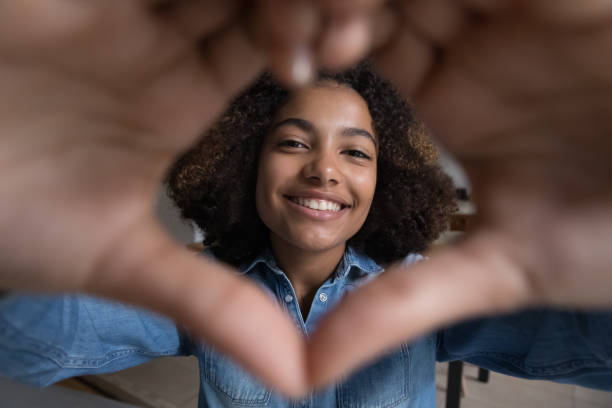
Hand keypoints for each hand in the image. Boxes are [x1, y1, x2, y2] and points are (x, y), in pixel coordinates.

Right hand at [0, 0, 314, 394]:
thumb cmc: (5, 216)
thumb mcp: (118, 259)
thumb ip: (209, 302)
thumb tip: (296, 374)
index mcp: (185, 99)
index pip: (279, 51)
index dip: (319, 43)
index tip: (342, 51)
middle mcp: (161, 43)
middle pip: (259, 0)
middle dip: (302, 4)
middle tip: (337, 18)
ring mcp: (120, 5)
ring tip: (299, 3)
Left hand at [306, 0, 611, 385]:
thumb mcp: (502, 269)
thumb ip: (404, 302)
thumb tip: (310, 367)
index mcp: (446, 93)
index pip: (353, 45)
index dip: (309, 45)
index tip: (292, 67)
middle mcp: (471, 40)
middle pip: (371, 1)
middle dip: (323, 9)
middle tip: (309, 37)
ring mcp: (513, 8)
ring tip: (342, 26)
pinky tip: (406, 8)